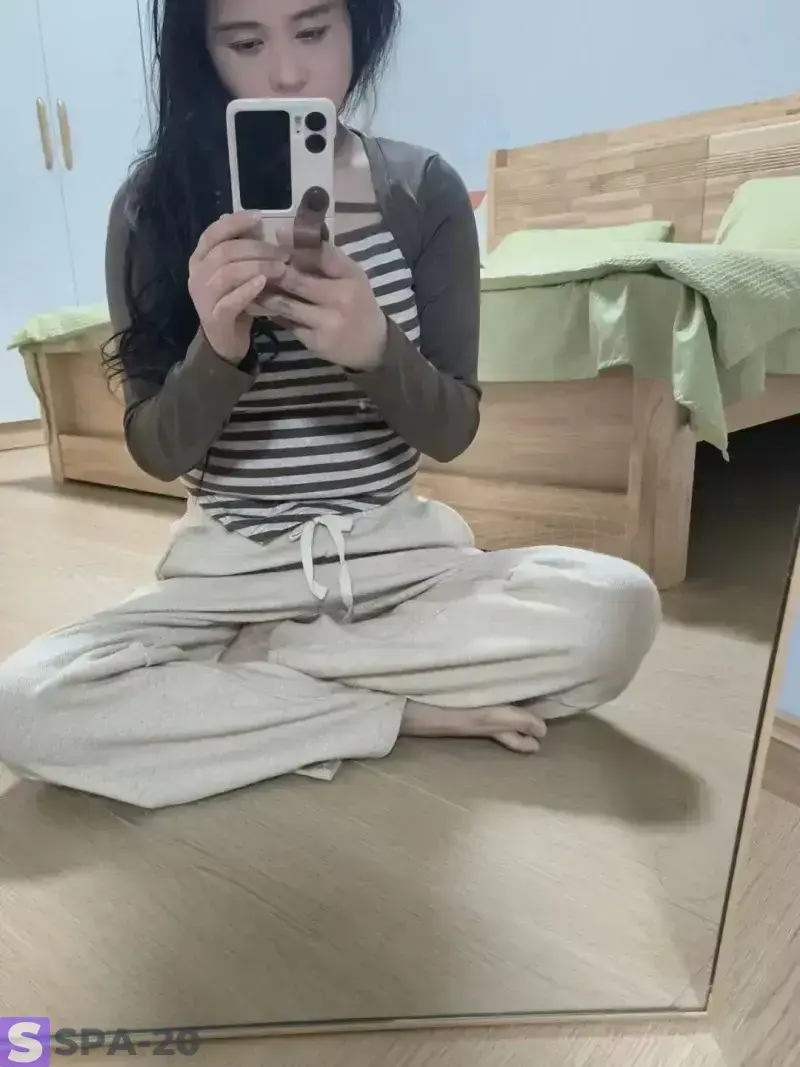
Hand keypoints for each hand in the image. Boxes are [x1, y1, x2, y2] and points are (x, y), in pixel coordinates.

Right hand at [188, 212, 288, 362]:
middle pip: (225, 251)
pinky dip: (247, 290)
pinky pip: (229, 301)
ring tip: (280, 268)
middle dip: (256, 249)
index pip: (213, 232)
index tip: (259, 217)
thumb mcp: (238, 271)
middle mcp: (197, 274)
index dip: (235, 222)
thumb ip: (243, 249)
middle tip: (282, 254)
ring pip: (227, 273)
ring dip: (257, 267)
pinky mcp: (214, 318)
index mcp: (200, 258)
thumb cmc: (234, 300)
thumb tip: (257, 223)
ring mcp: (202, 297)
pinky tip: (262, 284)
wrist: (225, 340)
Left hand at [258, 242, 388, 370]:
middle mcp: (341, 297)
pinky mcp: (316, 341)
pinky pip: (287, 322)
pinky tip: (261, 305)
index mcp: (350, 275)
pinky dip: (273, 312)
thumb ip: (325, 259)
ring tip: (250, 282)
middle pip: (296, 279)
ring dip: (265, 292)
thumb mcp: (350, 276)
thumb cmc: (357, 303)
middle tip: (254, 262)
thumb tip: (288, 238)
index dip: (296, 242)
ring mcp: (328, 322)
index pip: (321, 253)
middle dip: (273, 270)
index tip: (277, 233)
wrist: (372, 345)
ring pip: (285, 303)